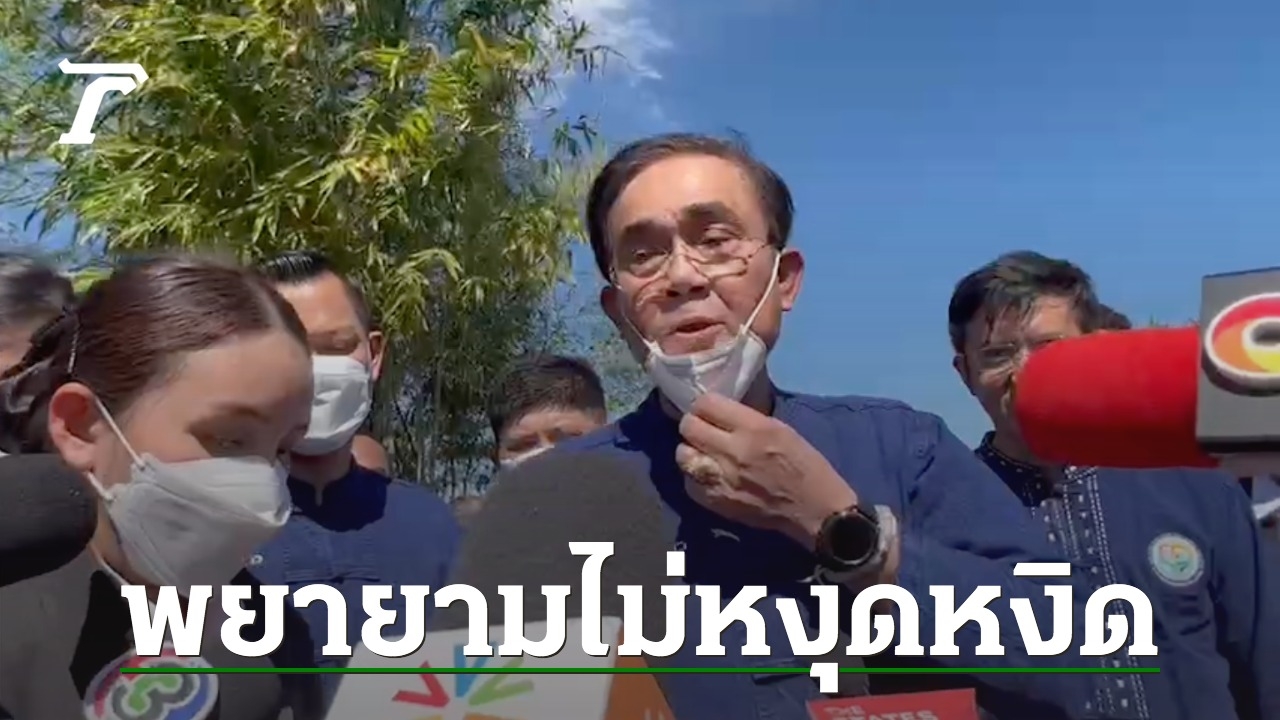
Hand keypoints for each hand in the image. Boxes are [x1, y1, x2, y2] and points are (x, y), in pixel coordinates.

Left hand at [676, 393, 857, 549]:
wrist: (815, 510)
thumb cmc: (805, 465)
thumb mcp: (781, 429)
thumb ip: (747, 419)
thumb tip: (719, 412)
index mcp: (754, 428)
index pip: (706, 403)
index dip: (704, 405)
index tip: (709, 411)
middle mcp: (733, 451)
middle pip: (688, 427)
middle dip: (693, 424)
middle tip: (702, 430)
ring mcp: (721, 479)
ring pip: (682, 454)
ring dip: (691, 450)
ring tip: (703, 453)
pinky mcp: (717, 502)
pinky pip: (688, 482)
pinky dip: (694, 477)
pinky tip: (709, 476)